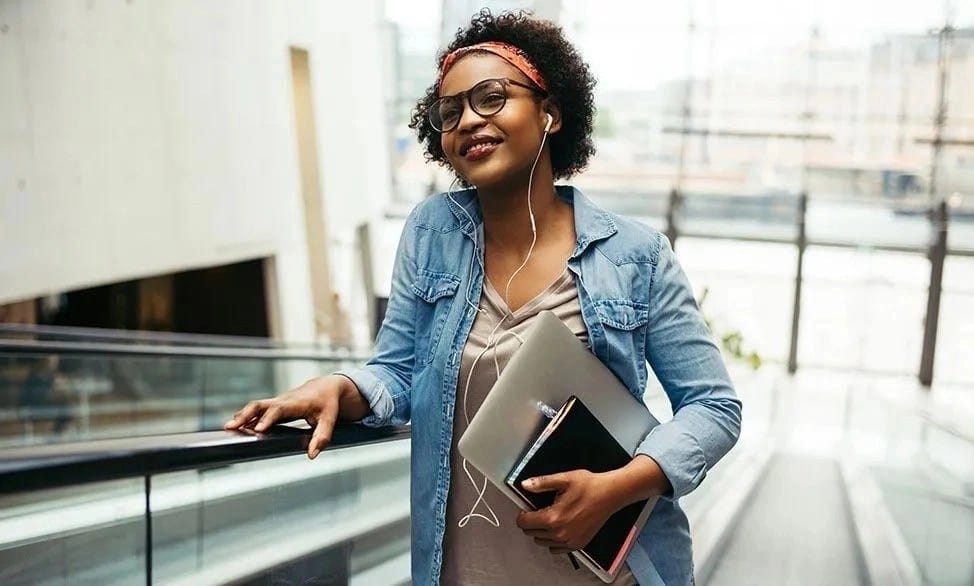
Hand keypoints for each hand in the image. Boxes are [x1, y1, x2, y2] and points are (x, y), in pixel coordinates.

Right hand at [223, 376, 352, 458]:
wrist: (326, 388)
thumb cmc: (328, 403)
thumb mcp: (330, 419)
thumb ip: (322, 436)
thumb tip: (312, 454)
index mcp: (296, 403)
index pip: (279, 409)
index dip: (267, 418)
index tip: (257, 429)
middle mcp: (283, 401)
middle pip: (260, 404)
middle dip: (245, 414)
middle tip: (231, 427)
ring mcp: (277, 403)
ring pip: (255, 407)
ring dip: (242, 416)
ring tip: (228, 429)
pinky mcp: (274, 407)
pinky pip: (257, 411)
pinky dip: (246, 418)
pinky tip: (236, 428)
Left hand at [515, 470, 621, 553]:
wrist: (610, 494)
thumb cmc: (590, 486)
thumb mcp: (564, 479)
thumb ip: (541, 483)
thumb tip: (525, 485)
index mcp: (553, 518)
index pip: (524, 523)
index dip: (523, 513)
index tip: (527, 508)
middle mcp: (560, 533)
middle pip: (531, 533)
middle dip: (531, 521)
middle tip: (540, 510)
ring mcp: (569, 541)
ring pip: (542, 542)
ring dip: (541, 531)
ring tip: (551, 517)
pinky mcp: (577, 545)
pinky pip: (555, 549)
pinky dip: (553, 540)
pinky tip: (559, 527)